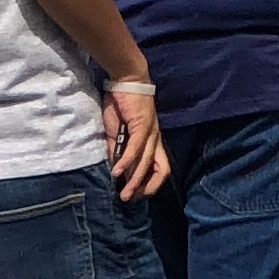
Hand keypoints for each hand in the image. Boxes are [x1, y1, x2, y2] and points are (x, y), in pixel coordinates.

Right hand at [101, 80, 167, 199]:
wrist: (126, 79)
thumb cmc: (122, 104)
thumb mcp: (117, 131)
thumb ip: (118, 150)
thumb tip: (116, 169)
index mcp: (153, 140)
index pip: (159, 168)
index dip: (150, 183)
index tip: (134, 193)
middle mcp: (156, 139)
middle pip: (162, 170)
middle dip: (148, 188)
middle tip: (132, 199)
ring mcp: (151, 132)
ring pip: (147, 163)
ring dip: (134, 181)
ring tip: (124, 194)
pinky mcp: (142, 125)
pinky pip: (136, 148)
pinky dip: (126, 163)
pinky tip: (117, 173)